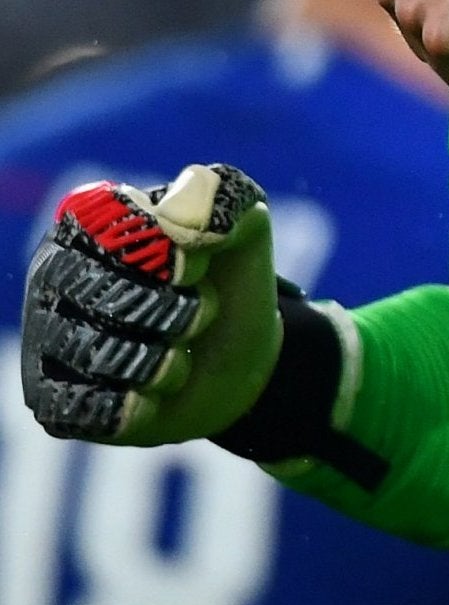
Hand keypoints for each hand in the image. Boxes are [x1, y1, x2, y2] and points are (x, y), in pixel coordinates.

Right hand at [21, 164, 279, 444]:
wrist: (236, 356)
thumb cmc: (227, 279)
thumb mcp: (246, 226)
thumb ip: (221, 197)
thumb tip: (180, 216)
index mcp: (90, 219)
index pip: (109, 227)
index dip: (165, 254)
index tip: (198, 268)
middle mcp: (53, 275)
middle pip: (102, 295)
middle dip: (173, 313)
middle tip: (202, 314)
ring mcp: (46, 337)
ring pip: (95, 355)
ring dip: (164, 363)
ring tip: (181, 355)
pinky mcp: (52, 398)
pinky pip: (87, 407)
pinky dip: (139, 404)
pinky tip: (154, 395)